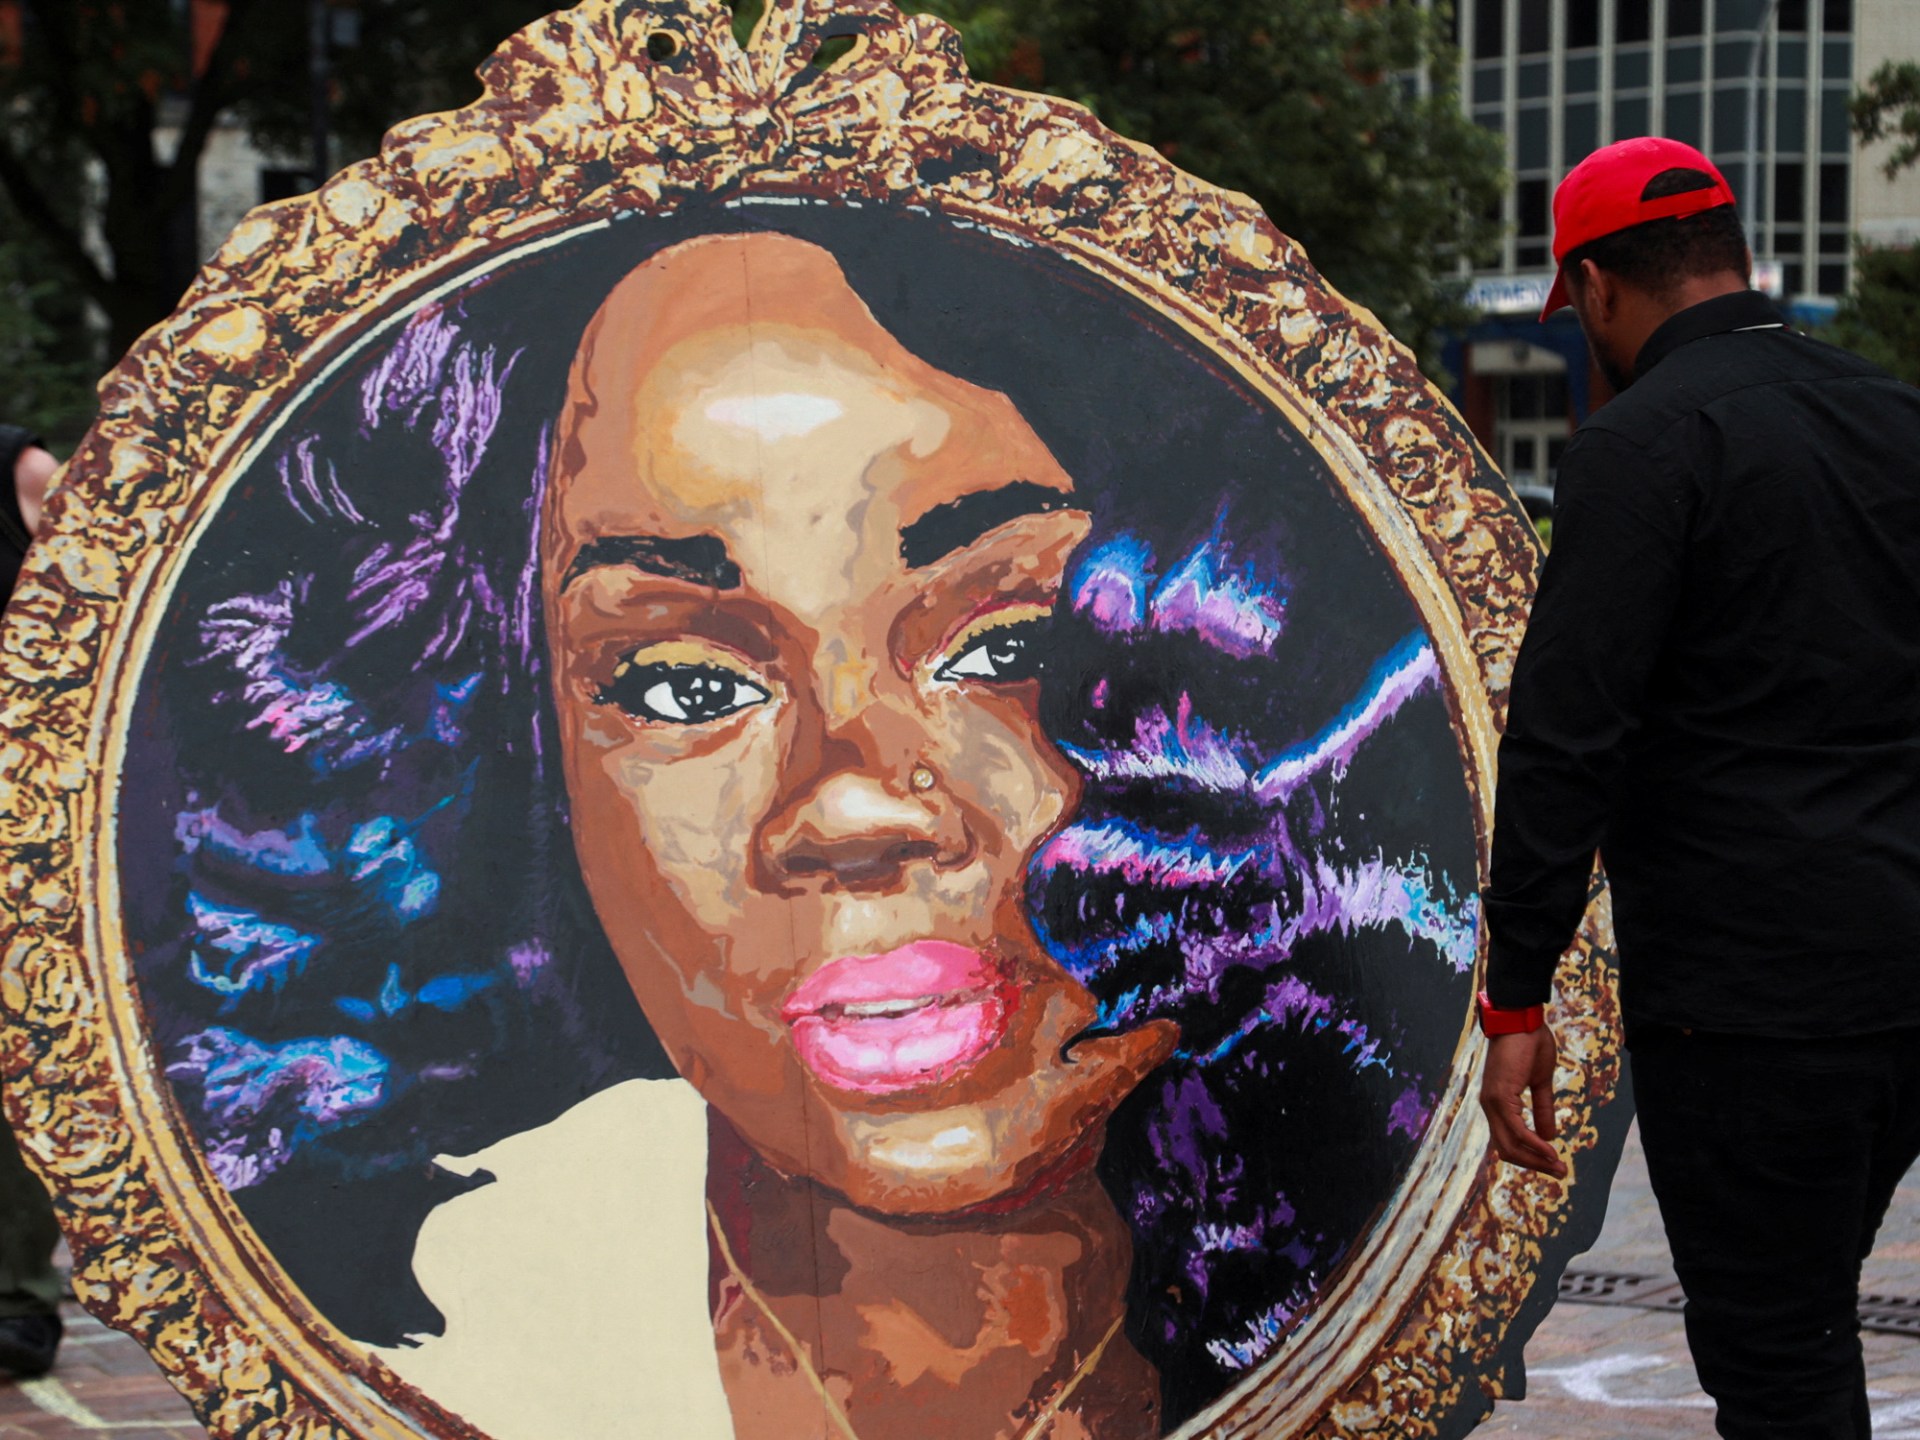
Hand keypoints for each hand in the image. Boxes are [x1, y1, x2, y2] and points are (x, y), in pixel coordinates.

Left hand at [1478, 1027, 1566, 1177]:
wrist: (1521, 1019)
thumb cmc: (1529, 1044)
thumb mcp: (1540, 1082)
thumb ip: (1543, 1109)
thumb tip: (1550, 1136)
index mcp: (1497, 1104)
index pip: (1509, 1141)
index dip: (1530, 1157)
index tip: (1554, 1165)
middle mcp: (1490, 1106)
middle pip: (1507, 1149)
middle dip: (1534, 1165)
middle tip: (1559, 1173)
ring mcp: (1492, 1102)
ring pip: (1510, 1144)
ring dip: (1536, 1160)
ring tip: (1558, 1167)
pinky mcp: (1500, 1096)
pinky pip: (1517, 1130)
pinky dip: (1534, 1145)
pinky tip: (1551, 1152)